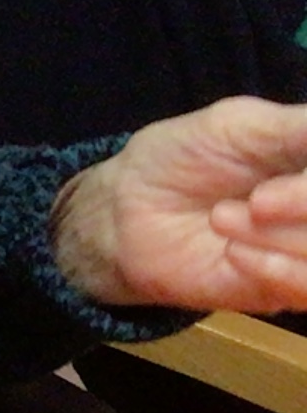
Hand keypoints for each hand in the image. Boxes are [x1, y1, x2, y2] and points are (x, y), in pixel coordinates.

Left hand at [50, 97, 306, 310]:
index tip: (281, 181)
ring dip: (283, 238)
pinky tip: (234, 252)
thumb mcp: (239, 124)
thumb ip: (303, 127)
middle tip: (256, 201)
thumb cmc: (180, 158)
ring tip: (224, 219)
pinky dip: (278, 269)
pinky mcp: (286, 289)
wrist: (124, 213)